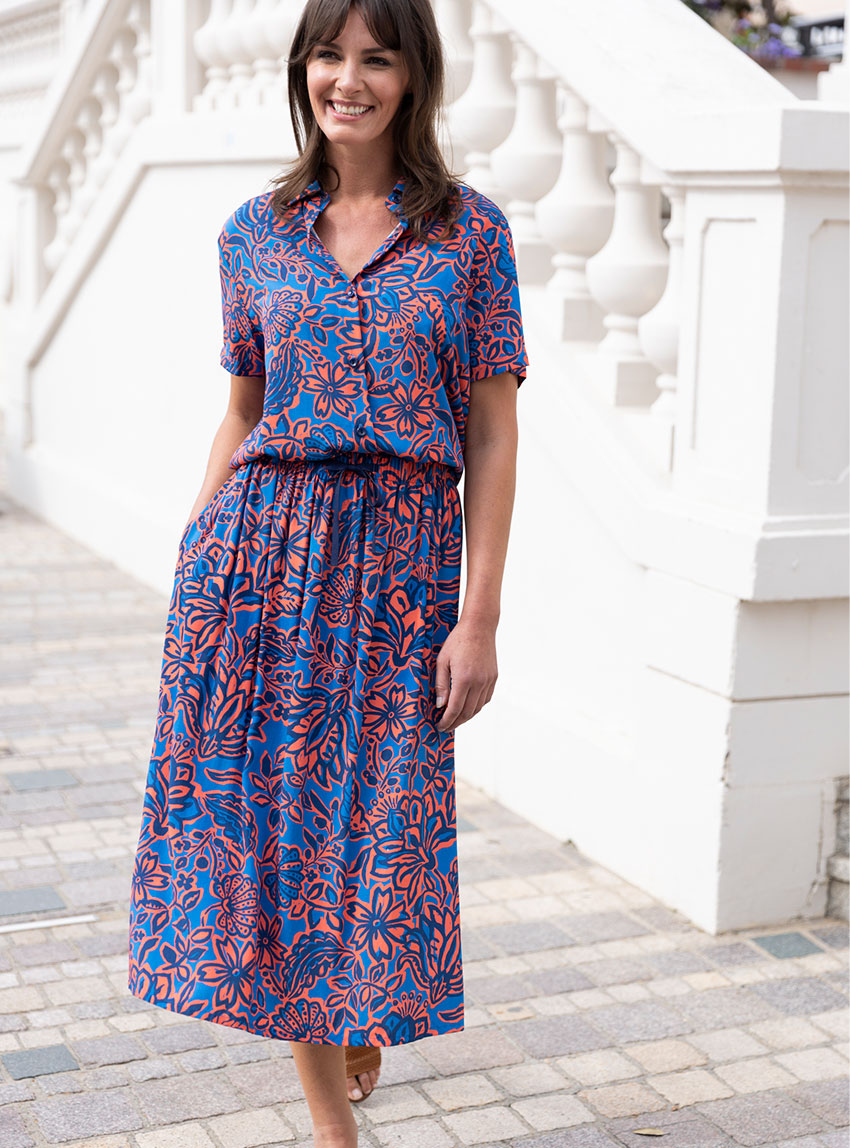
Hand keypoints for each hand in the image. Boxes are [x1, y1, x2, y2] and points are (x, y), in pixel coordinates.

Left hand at [434, 616, 497, 731]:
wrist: (479, 627)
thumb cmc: (458, 641)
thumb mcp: (442, 661)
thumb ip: (441, 685)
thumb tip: (440, 705)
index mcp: (464, 679)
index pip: (455, 709)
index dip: (446, 721)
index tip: (439, 727)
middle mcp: (479, 682)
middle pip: (467, 712)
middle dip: (455, 723)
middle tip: (445, 727)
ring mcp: (488, 681)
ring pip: (478, 708)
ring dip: (466, 717)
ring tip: (455, 719)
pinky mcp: (494, 678)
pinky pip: (485, 699)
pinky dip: (476, 707)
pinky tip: (468, 707)